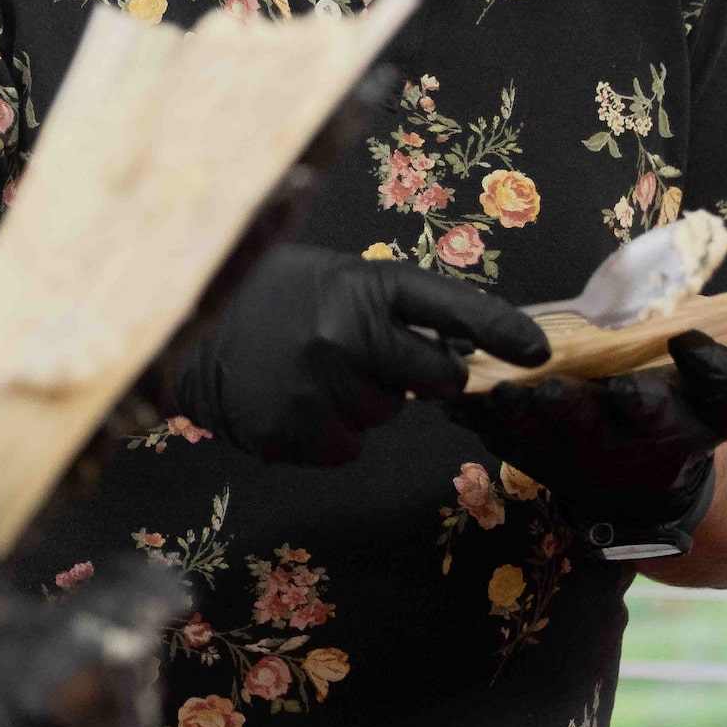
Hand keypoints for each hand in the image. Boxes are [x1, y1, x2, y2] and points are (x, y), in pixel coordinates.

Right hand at [166, 245, 550, 463]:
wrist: (187, 340)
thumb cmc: (270, 303)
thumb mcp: (333, 278)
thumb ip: (392, 305)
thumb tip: (464, 347)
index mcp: (360, 286)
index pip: (449, 307)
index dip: (500, 330)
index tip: (539, 352)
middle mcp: (345, 335)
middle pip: (434, 379)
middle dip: (416, 374)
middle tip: (367, 357)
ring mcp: (319, 389)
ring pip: (386, 417)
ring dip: (362, 404)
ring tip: (314, 375)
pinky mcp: (295, 433)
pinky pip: (347, 448)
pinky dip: (329, 433)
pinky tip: (297, 402)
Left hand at [445, 330, 726, 556]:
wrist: (646, 488)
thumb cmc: (679, 422)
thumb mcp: (715, 404)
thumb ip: (716, 372)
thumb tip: (688, 339)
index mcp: (659, 427)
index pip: (651, 413)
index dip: (639, 402)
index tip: (625, 389)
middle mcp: (607, 448)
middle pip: (582, 429)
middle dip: (564, 410)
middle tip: (545, 389)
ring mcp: (561, 457)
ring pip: (531, 437)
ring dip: (509, 413)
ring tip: (489, 388)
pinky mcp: (525, 457)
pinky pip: (495, 439)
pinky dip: (473, 418)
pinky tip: (451, 396)